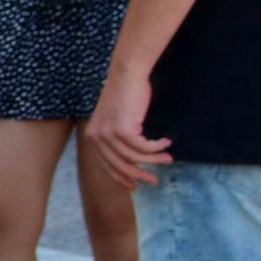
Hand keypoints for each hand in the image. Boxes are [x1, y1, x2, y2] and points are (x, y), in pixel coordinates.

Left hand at [83, 68, 169, 194]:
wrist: (126, 73)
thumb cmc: (125, 94)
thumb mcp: (116, 119)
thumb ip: (118, 138)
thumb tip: (131, 160)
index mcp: (93, 136)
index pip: (106, 165)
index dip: (121, 178)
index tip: (134, 186)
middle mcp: (97, 137)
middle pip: (120, 166)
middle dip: (139, 175)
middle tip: (154, 181)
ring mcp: (108, 133)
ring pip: (134, 157)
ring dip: (154, 160)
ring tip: (168, 159)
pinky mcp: (122, 129)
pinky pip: (144, 147)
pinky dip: (157, 147)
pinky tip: (167, 142)